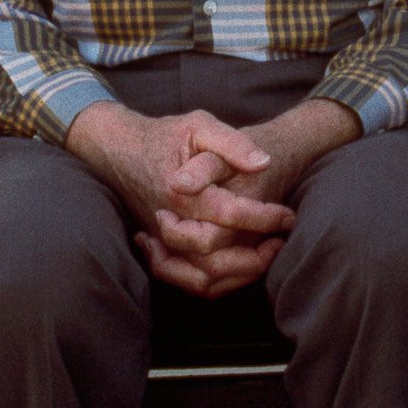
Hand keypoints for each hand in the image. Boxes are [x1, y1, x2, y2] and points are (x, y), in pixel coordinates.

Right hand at [68, 104, 294, 298]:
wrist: (120, 148)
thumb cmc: (166, 135)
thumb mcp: (200, 125)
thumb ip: (232, 143)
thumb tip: (263, 162)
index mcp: (183, 191)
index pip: (230, 214)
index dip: (265, 217)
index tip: (287, 215)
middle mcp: (170, 221)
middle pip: (214, 257)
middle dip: (254, 256)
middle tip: (279, 241)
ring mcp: (161, 239)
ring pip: (200, 277)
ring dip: (237, 275)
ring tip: (264, 257)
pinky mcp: (159, 248)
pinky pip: (185, 280)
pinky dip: (214, 282)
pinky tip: (238, 267)